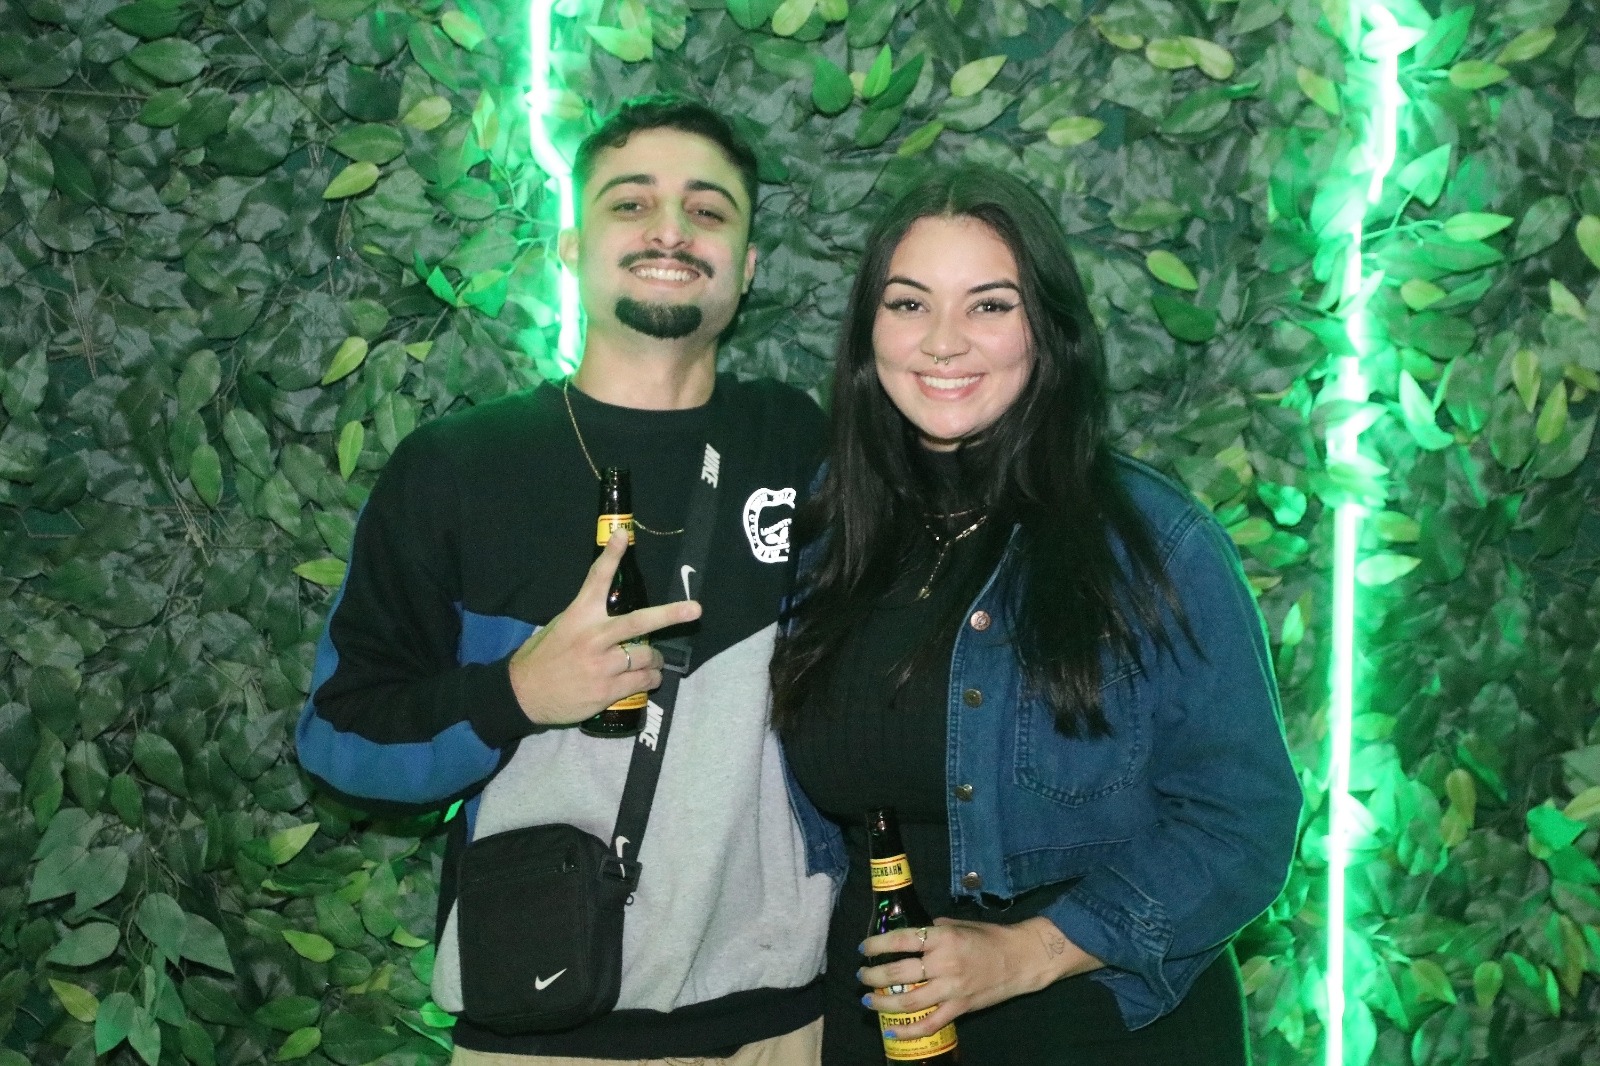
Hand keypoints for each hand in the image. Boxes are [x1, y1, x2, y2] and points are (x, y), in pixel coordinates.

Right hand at [507, 532, 700, 726]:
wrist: (523, 695)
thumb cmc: (543, 658)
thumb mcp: (560, 627)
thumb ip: (587, 619)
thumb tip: (613, 616)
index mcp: (579, 616)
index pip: (596, 579)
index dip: (611, 556)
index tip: (624, 535)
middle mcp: (594, 637)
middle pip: (639, 622)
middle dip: (671, 615)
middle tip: (695, 609)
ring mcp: (602, 665)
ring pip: (647, 656)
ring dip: (656, 660)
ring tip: (654, 662)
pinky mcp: (607, 690)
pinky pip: (642, 682)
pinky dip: (650, 680)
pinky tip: (649, 679)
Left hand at [857, 917, 1101, 1036]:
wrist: (1021, 959)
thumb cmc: (989, 937)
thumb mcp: (959, 925)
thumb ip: (933, 930)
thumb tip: (911, 935)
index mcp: (942, 938)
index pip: (901, 941)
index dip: (877, 945)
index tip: (864, 949)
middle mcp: (944, 963)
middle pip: (898, 973)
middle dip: (873, 976)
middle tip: (862, 976)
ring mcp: (951, 988)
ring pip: (908, 1001)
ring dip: (883, 1002)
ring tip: (868, 1000)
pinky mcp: (959, 1008)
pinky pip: (929, 1023)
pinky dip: (908, 1030)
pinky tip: (891, 1030)